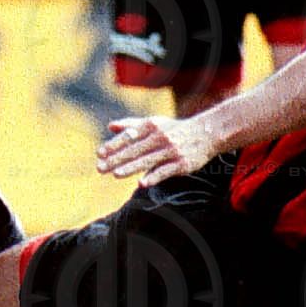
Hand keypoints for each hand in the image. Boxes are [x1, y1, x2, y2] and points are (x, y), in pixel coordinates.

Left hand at [97, 114, 215, 180]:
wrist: (207, 133)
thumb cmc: (175, 129)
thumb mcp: (155, 123)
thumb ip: (132, 125)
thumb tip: (110, 126)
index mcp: (151, 126)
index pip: (129, 136)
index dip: (114, 145)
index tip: (99, 153)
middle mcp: (160, 137)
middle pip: (134, 150)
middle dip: (116, 159)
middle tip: (100, 168)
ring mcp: (171, 151)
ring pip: (147, 161)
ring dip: (131, 168)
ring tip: (116, 174)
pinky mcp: (182, 164)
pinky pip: (165, 171)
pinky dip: (153, 177)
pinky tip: (142, 183)